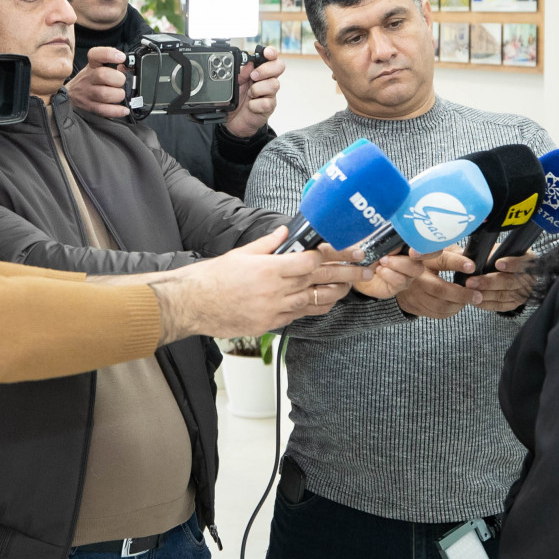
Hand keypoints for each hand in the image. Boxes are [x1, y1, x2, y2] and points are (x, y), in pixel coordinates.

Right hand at [67, 46, 128, 117]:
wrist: (70, 95)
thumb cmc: (90, 80)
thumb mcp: (98, 68)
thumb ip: (115, 66)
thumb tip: (128, 69)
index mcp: (92, 65)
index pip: (96, 55)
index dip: (109, 54)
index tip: (122, 57)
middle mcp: (88, 78)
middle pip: (103, 75)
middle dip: (118, 79)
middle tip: (121, 82)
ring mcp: (87, 93)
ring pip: (104, 94)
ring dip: (118, 95)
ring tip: (120, 95)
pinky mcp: (89, 107)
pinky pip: (104, 110)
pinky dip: (117, 111)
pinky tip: (124, 109)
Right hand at [151, 227, 371, 341]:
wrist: (193, 305)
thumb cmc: (213, 278)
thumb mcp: (241, 253)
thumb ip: (268, 244)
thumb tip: (285, 233)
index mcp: (269, 269)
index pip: (311, 260)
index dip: (333, 255)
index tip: (349, 251)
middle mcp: (275, 291)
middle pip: (319, 281)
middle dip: (346, 275)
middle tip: (365, 270)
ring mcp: (274, 310)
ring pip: (314, 302)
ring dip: (334, 294)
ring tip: (349, 287)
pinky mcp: (269, 325)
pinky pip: (298, 317)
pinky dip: (313, 309)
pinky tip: (323, 303)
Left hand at [225, 46, 281, 137]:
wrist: (233, 121)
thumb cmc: (237, 99)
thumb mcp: (234, 82)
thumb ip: (240, 73)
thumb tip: (247, 64)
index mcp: (260, 71)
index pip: (271, 58)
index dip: (272, 53)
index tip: (267, 52)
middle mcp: (267, 81)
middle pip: (279, 67)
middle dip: (266, 69)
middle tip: (253, 76)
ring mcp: (270, 94)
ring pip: (274, 85)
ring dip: (258, 88)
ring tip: (249, 94)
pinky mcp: (268, 108)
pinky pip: (267, 103)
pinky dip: (255, 104)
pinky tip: (250, 106)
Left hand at [353, 248, 432, 299]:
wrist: (356, 269)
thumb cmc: (366, 253)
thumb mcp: (372, 241)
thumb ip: (383, 239)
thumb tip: (394, 241)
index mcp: (407, 245)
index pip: (423, 244)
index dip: (422, 246)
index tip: (411, 248)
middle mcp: (411, 260)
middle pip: (420, 260)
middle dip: (403, 259)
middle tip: (385, 258)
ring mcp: (407, 274)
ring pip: (414, 270)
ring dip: (396, 265)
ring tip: (381, 263)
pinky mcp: (399, 285)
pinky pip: (401, 281)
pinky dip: (389, 275)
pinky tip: (379, 271)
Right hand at [394, 248, 483, 318]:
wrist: (396, 280)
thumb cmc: (421, 264)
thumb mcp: (433, 253)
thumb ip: (450, 252)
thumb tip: (467, 254)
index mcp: (422, 260)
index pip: (441, 260)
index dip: (457, 263)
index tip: (472, 267)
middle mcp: (416, 278)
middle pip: (440, 289)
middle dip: (462, 294)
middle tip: (477, 295)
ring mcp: (415, 295)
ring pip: (440, 305)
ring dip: (458, 304)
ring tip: (470, 300)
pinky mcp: (416, 308)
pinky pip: (437, 314)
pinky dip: (451, 311)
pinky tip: (458, 305)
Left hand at [468, 253, 536, 312]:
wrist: (507, 271)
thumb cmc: (502, 256)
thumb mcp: (500, 250)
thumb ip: (495, 253)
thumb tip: (482, 258)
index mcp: (529, 261)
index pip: (523, 263)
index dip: (511, 264)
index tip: (498, 263)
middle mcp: (529, 278)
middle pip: (510, 282)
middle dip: (489, 282)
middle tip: (471, 281)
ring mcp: (523, 293)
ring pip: (504, 295)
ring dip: (485, 294)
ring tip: (470, 291)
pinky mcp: (515, 303)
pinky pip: (500, 306)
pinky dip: (486, 304)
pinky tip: (475, 300)